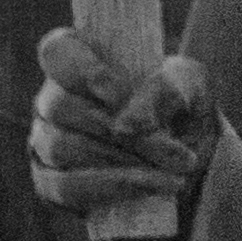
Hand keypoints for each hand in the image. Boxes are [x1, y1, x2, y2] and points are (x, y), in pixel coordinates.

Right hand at [29, 29, 214, 226]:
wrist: (194, 160)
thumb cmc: (183, 109)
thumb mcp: (189, 88)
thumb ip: (162, 93)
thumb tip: (125, 127)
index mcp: (81, 62)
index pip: (56, 52)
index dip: (81, 71)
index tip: (117, 95)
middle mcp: (55, 100)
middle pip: (60, 106)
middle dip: (113, 129)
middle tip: (170, 148)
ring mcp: (47, 142)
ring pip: (60, 147)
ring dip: (117, 161)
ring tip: (170, 173)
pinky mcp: (51, 184)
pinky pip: (62, 187)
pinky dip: (107, 188)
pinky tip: (147, 188)